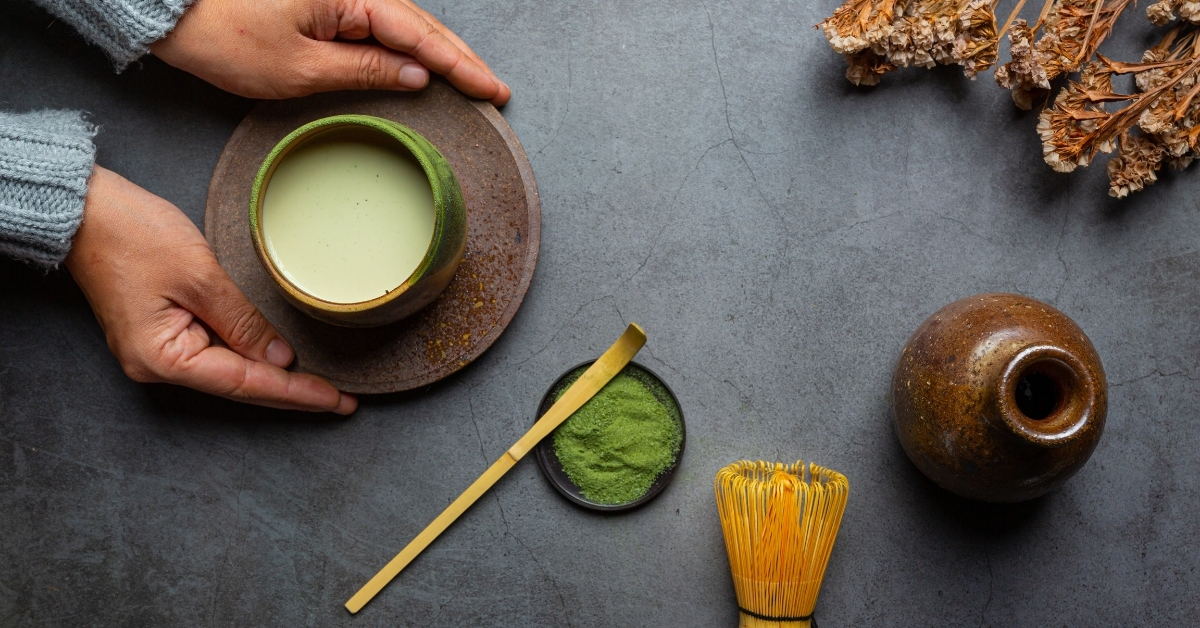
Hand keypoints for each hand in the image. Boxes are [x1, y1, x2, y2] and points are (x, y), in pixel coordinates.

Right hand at [66, 166, 356, 414]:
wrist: (83, 210)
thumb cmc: (131, 234)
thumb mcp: (200, 275)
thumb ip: (243, 321)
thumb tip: (280, 357)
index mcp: (162, 359)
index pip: (246, 384)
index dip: (296, 393)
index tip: (337, 400)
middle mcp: (157, 366)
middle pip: (240, 386)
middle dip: (292, 393)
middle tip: (344, 401)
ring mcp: (157, 352)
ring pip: (230, 373)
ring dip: (274, 379)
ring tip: (324, 387)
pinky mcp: (162, 333)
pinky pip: (216, 353)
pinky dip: (250, 358)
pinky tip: (281, 363)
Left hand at [149, 0, 509, 103]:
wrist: (170, 12)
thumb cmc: (225, 36)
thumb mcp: (300, 68)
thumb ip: (366, 70)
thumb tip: (416, 77)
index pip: (420, 35)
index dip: (460, 66)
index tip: (492, 90)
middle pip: (421, 24)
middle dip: (459, 58)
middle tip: (494, 89)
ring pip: (404, 24)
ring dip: (437, 53)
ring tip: (470, 81)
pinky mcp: (325, 3)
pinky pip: (379, 24)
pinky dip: (407, 46)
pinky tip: (423, 66)